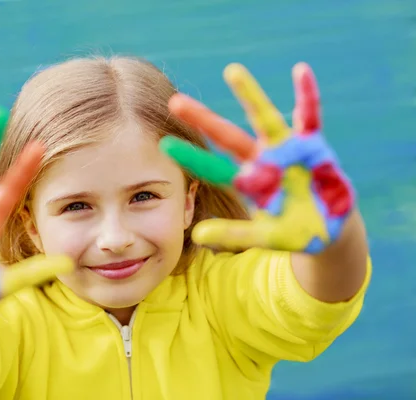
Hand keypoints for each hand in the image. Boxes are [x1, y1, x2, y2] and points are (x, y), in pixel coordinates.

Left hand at [160, 63, 353, 253]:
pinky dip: (306, 95)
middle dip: (204, 121)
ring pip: (264, 119)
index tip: (164, 144)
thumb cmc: (293, 231)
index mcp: (247, 183)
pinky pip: (309, 116)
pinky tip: (300, 70)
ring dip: (249, 96)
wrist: (329, 227)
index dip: (192, 157)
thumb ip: (233, 235)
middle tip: (175, 102)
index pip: (213, 168)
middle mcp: (261, 161)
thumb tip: (196, 237)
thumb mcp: (264, 237)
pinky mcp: (312, 145)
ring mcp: (286, 150)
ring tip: (230, 71)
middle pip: (228, 137)